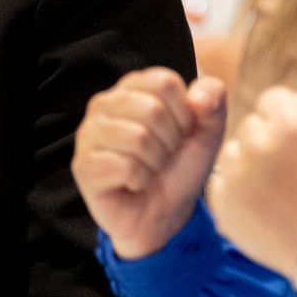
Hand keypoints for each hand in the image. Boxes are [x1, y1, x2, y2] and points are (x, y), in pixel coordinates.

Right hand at [72, 68, 227, 259]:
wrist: (166, 214)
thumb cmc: (180, 168)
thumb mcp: (208, 130)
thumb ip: (213, 98)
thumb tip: (198, 98)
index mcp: (133, 87)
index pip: (164, 82)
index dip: (183, 114)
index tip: (180, 133)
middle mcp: (105, 103)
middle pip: (152, 110)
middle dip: (170, 142)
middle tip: (163, 156)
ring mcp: (89, 133)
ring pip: (138, 138)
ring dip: (155, 162)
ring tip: (149, 169)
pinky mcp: (83, 165)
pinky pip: (123, 166)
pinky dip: (139, 180)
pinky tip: (133, 183)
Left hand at [205, 87, 296, 278]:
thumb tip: (290, 96)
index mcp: (290, 123)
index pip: (270, 100)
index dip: (283, 119)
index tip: (293, 142)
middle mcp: (258, 144)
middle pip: (249, 126)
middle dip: (265, 141)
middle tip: (286, 170)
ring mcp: (237, 174)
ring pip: (231, 152)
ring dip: (246, 164)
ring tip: (273, 189)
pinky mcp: (222, 201)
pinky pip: (221, 181)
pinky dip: (236, 190)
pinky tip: (260, 204)